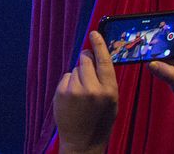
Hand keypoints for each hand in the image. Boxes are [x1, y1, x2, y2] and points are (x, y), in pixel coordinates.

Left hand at [54, 31, 117, 153]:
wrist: (83, 141)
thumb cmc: (100, 120)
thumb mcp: (111, 101)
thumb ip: (105, 80)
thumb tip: (96, 57)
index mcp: (110, 90)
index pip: (104, 61)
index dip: (99, 45)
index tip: (94, 33)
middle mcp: (92, 88)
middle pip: (86, 59)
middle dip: (86, 61)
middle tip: (88, 73)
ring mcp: (75, 90)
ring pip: (75, 68)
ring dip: (78, 75)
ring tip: (81, 94)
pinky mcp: (62, 92)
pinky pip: (66, 77)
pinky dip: (69, 83)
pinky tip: (72, 98)